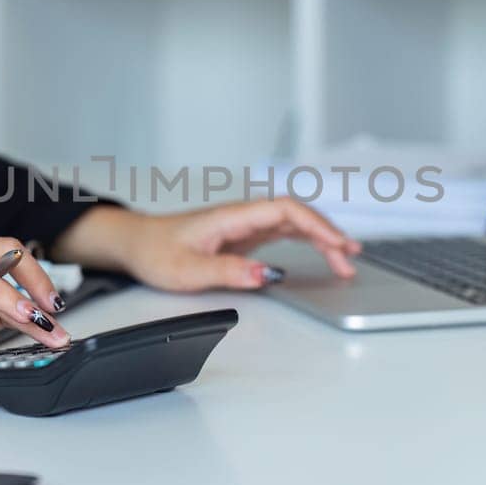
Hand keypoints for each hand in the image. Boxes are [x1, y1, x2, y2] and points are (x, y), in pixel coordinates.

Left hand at [50, 199, 361, 292]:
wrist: (136, 244)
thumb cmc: (156, 252)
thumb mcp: (188, 270)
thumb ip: (229, 271)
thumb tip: (266, 274)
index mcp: (232, 217)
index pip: (285, 210)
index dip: (316, 225)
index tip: (337, 244)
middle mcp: (242, 216)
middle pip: (297, 215)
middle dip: (328, 234)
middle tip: (349, 260)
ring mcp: (245, 225)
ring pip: (293, 223)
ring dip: (321, 238)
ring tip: (346, 259)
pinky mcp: (244, 236)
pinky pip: (284, 232)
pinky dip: (306, 241)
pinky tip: (322, 251)